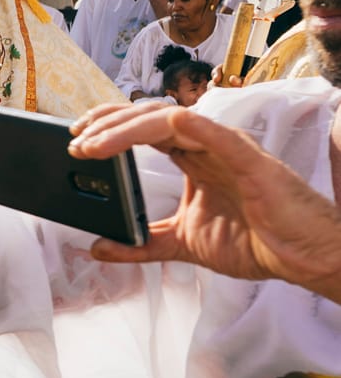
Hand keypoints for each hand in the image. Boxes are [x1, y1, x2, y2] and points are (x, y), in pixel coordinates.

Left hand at [69, 103, 340, 300]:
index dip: (109, 130)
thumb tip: (98, 248)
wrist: (302, 257)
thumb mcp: (183, 244)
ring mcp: (229, 151)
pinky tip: (169, 124)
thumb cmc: (256, 242)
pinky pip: (219, 136)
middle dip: (108, 125)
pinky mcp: (251, 162)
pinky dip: (193, 127)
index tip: (76, 141)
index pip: (144, 131)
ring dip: (128, 128)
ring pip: (173, 121)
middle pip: (151, 119)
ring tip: (93, 142)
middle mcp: (208, 148)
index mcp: (194, 159)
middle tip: (74, 140)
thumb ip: (141, 245)